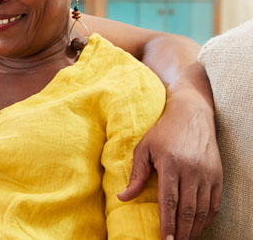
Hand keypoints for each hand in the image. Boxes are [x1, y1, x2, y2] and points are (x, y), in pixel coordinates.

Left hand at [118, 97, 222, 239]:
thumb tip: (123, 198)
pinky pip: (214, 203)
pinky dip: (207, 218)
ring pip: (202, 209)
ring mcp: (207, 174)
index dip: (167, 223)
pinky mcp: (218, 175)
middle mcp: (192, 171)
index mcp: (171, 165)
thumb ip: (136, 175)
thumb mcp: (143, 149)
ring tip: (184, 239)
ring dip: (194, 228)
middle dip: (181, 231)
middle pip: (187, 210)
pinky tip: (198, 227)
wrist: (192, 114)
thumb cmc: (163, 132)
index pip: (169, 201)